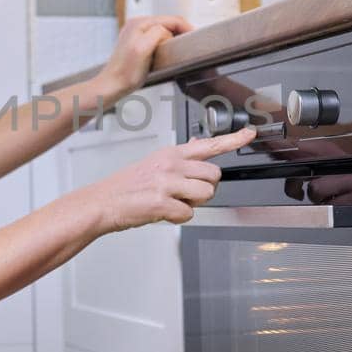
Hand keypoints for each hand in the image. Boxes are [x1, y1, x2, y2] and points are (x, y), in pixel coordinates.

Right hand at [82, 126, 254, 232]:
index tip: (250, 134)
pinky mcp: (161, 203)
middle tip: (184, 193)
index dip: (233, 139)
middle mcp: (171, 165)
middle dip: (204, 188)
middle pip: (214, 175)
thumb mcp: (154, 163)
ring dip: (192, 203)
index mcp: (170, 154)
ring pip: (205, 194)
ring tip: (171, 202)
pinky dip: (177, 218)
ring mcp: (166, 183)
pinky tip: (162, 212)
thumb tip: (200, 143)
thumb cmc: (127, 186)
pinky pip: (188, 213)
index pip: (208, 144)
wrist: (101, 202)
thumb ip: (180, 157)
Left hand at [91, 14, 193, 103]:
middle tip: (191, 42)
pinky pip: (157, 37)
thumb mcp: (143, 49)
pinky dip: (166, 42)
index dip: (186, 27)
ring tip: (181, 46)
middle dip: (181, 30)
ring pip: (163, 29)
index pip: (171, 19)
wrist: (112, 85)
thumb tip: (167, 32)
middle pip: (168, 22)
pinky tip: (167, 51)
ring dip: (174, 36)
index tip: (195, 36)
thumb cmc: (125, 73)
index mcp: (139, 23)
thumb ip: (157, 34)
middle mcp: (136, 25)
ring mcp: (135, 33)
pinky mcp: (136, 43)